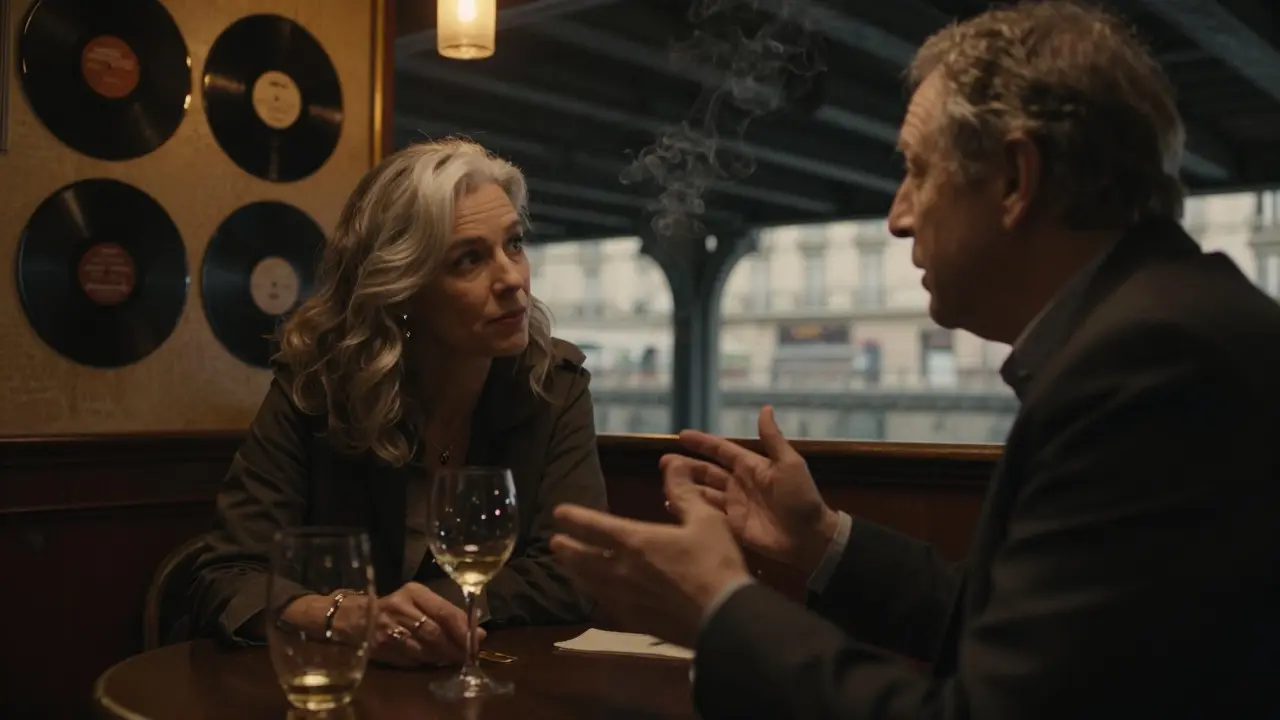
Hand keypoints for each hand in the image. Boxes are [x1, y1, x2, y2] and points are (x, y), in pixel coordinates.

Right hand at [344, 583, 482, 667]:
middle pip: (435, 632)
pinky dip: (425, 663)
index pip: (445, 611)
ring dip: (442, 657)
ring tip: (452, 659)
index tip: (478, 641)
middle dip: (455, 647)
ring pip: (424, 648)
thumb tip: (480, 633)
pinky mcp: (381, 646)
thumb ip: (449, 614)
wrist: (354, 617)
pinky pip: (410, 659)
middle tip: (467, 656)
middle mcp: (400, 607)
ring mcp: (388, 628)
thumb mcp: (420, 602)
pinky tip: (432, 662)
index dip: (463, 630)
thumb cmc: (396, 607)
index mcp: (414, 592)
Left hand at [549, 469, 750, 647]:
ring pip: (588, 583)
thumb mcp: (705, 520)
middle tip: (555, 542)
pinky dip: (593, 593)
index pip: (593, 526)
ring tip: (566, 566)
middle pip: (581, 558)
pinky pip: (604, 604)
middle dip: (567, 548)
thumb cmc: (715, 564)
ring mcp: (624, 599)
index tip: (558, 512)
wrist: (724, 619)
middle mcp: (620, 570)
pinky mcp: (634, 622)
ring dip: (574, 571)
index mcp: (635, 541)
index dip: (574, 518)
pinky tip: (596, 594)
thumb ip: (684, 492)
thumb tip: (671, 462)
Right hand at [665, 405, 838, 575]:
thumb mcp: (790, 464)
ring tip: (664, 483)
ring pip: (703, 492)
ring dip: (685, 487)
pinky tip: (674, 506)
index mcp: (751, 467)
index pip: (721, 451)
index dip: (702, 443)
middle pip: (706, 472)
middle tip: (663, 463)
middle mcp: (739, 484)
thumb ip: (773, 438)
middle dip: (686, 466)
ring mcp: (734, 506)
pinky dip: (691, 509)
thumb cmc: (800, 497)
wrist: (809, 537)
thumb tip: (765, 408)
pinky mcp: (732, 526)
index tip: (681, 435)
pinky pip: (707, 515)